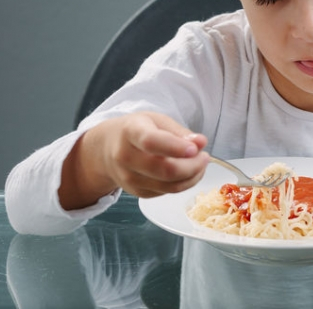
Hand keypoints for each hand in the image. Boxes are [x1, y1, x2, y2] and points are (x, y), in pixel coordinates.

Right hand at [59, 112, 208, 208]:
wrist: (107, 149)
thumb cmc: (137, 130)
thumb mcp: (157, 121)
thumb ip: (180, 132)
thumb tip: (201, 143)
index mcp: (131, 132)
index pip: (152, 142)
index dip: (176, 147)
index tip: (196, 148)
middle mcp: (126, 157)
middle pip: (165, 170)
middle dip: (193, 166)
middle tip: (205, 156)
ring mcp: (130, 179)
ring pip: (170, 186)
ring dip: (193, 176)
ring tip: (201, 163)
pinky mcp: (137, 192)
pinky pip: (167, 192)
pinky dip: (185, 184)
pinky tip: (189, 172)